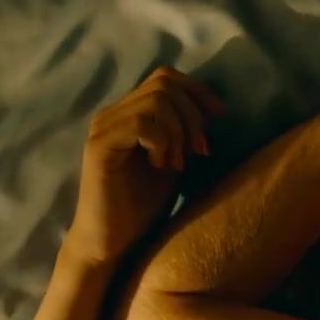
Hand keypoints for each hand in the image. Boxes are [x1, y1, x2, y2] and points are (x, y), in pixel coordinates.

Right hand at [64, 66, 226, 263]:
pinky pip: (141, 124)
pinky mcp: (100, 146)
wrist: (112, 242)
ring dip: (177, 130)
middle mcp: (112, 113)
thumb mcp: (174, 161)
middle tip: (198, 151)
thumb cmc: (141, 207)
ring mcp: (103, 127)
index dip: (196, 90)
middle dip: (192, 115)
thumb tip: (209, 111)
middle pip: (164, 83)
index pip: (165, 77)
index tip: (219, 115)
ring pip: (155, 100)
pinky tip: (160, 165)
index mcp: (128, 113)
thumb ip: (184, 134)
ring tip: (176, 163)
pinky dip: (161, 142)